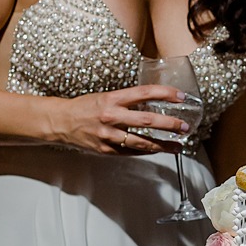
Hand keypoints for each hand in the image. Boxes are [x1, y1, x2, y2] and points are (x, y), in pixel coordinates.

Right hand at [52, 84, 190, 155]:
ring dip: (162, 144)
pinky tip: (158, 150)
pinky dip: (146, 151)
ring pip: (141, 141)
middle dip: (169, 124)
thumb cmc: (84, 107)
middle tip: (184, 126)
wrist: (60, 122)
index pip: (144, 93)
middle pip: (147, 119)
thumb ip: (127, 101)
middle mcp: (111, 116)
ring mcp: (108, 135)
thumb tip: (153, 103)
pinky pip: (130, 151)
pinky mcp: (106, 149)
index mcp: (112, 99)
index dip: (165, 94)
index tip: (181, 96)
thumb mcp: (105, 97)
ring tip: (178, 146)